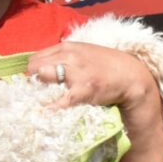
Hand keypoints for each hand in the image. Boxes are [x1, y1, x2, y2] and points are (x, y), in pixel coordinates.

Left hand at [29, 41, 162, 161]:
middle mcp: (69, 56)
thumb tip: (38, 70)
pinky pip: (59, 100)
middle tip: (38, 94)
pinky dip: (50, 108)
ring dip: (40, 91)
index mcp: (67, 47)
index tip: (33, 84)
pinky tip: (45, 113)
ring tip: (43, 101)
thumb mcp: (82, 54)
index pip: (34, 59)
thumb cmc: (104, 66)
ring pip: (43, 77)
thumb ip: (62, 58)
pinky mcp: (83, 90)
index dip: (31, 73)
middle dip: (33, 82)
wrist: (131, 76)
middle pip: (35, 67)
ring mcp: (76, 72)